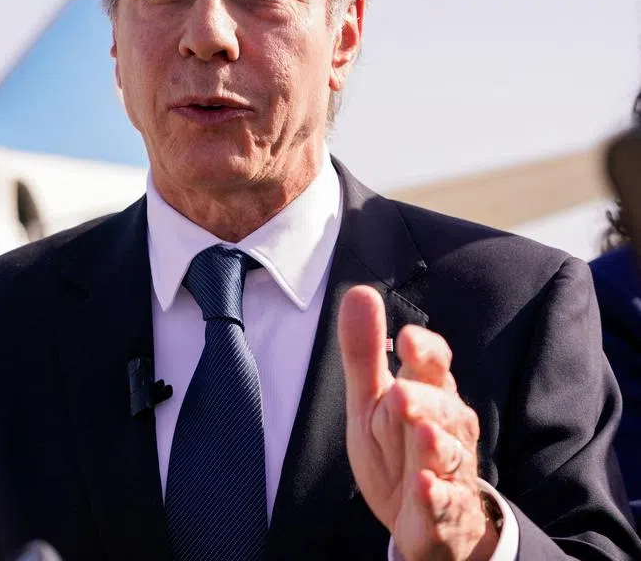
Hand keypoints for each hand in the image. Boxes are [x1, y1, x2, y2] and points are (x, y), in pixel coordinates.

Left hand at [338, 285, 497, 560]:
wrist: (421, 518)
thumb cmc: (398, 447)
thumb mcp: (371, 398)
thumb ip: (365, 351)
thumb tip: (359, 291)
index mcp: (430, 394)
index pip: (436, 366)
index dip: (426, 353)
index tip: (408, 339)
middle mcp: (448, 429)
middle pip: (444, 410)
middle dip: (426, 401)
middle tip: (402, 393)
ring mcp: (450, 471)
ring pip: (450, 455)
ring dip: (437, 445)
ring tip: (423, 434)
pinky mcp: (446, 511)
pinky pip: (445, 504)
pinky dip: (436, 497)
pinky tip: (425, 487)